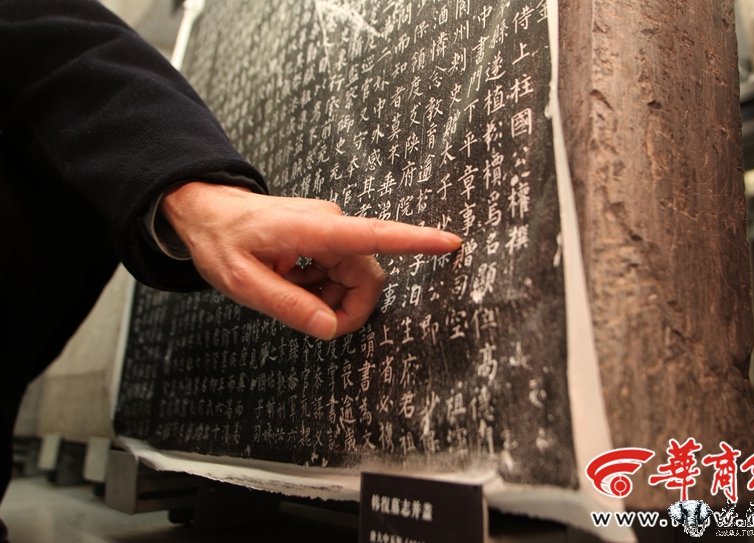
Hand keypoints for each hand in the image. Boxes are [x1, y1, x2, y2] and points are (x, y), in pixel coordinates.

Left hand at [161, 182, 461, 339]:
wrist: (207, 210)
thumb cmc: (220, 241)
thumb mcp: (242, 282)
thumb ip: (288, 305)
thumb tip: (331, 328)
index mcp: (312, 231)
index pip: (374, 235)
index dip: (415, 241)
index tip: (451, 242)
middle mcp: (330, 224)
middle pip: (367, 275)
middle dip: (349, 307)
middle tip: (313, 324)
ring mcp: (330, 228)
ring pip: (356, 276)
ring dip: (332, 298)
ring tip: (291, 294)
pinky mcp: (327, 235)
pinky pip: (343, 270)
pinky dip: (324, 287)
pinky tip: (294, 283)